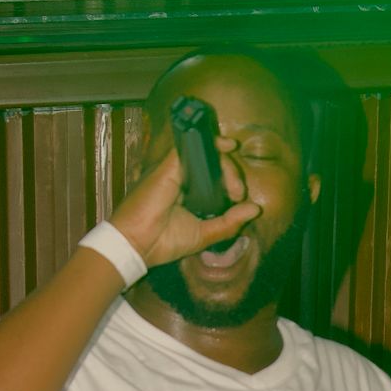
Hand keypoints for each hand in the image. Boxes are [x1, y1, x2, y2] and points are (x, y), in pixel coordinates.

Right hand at [109, 141, 259, 270]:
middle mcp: (182, 180)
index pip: (214, 179)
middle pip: (213, 166)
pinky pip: (191, 147)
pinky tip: (228, 146)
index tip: (239, 198)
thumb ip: (229, 223)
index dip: (230, 182)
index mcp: (189, 195)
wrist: (136, 245)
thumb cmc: (163, 242)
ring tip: (234, 188)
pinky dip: (211, 144)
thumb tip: (254, 209)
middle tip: (238, 194)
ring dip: (226, 166)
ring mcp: (174, 171)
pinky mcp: (169, 166)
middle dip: (232, 176)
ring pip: (206, 156)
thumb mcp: (204, 235)